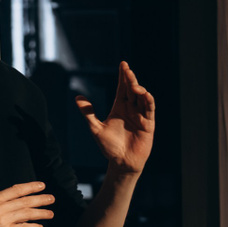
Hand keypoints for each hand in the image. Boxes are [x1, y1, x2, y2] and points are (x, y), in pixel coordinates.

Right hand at [0, 178, 53, 226]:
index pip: (16, 190)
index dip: (31, 187)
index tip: (42, 186)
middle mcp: (0, 208)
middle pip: (25, 201)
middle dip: (41, 199)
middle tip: (52, 199)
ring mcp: (3, 220)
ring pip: (27, 214)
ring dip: (41, 213)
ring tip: (50, 213)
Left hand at [76, 61, 155, 176]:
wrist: (120, 162)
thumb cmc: (109, 147)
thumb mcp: (95, 128)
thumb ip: (88, 113)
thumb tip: (77, 97)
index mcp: (120, 107)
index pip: (122, 88)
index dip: (123, 76)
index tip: (123, 64)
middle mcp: (131, 109)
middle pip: (132, 90)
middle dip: (130, 79)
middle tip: (127, 69)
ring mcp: (141, 116)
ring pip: (142, 97)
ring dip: (139, 89)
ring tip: (133, 85)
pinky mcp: (148, 124)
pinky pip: (150, 109)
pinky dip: (148, 101)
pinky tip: (144, 94)